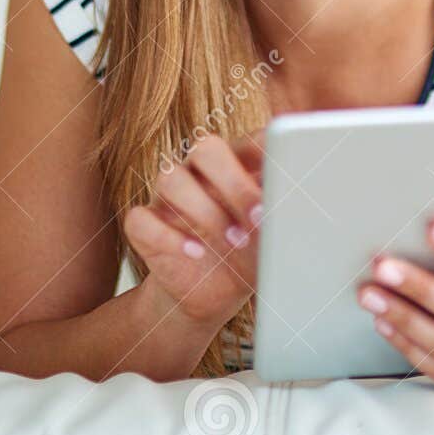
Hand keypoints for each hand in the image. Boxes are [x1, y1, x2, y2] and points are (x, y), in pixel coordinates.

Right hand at [122, 128, 265, 331]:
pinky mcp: (146, 228)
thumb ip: (279, 215)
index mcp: (235, 164)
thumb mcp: (270, 237)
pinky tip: (196, 254)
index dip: (263, 148)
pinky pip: (140, 219)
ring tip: (236, 241)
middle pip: (206, 149)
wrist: (212, 295)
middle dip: (234, 181)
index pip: (247, 139)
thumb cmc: (248, 256)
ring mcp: (169, 198)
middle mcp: (199, 173)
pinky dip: (169, 237)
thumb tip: (292, 205)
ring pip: (171, 178)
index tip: (283, 170)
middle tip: (258, 215)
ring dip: (206, 210)